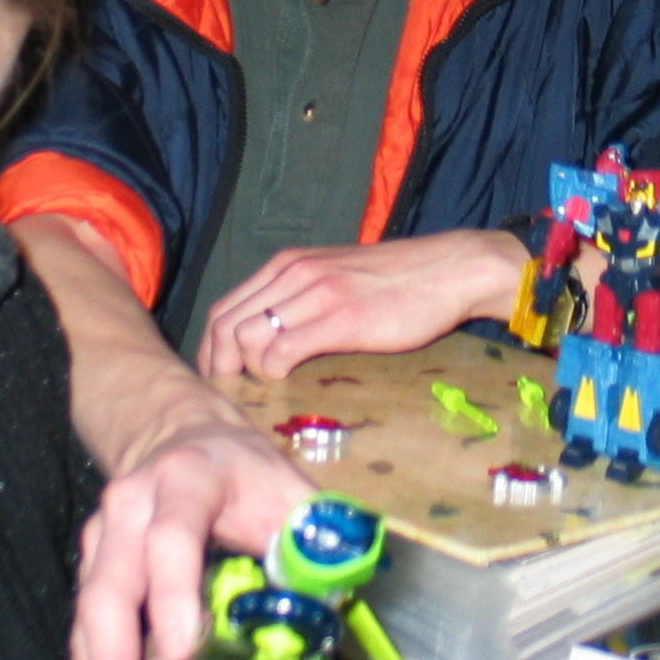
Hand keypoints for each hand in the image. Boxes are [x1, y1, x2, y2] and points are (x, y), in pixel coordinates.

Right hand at [72, 422, 313, 659]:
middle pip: (109, 588)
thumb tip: (340, 603)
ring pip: (88, 618)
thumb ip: (316, 538)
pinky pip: (85, 631)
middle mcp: (130, 509)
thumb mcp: (289, 489)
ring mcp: (101, 541)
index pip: (172, 535)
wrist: (186, 439)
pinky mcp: (91, 572)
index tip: (182, 650)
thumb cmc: (246, 474)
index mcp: (185, 481)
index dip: (174, 591)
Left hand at [196, 229, 530, 380]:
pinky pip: (282, 349)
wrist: (449, 269)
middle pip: (224, 324)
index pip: (223, 308)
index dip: (211, 348)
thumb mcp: (334, 278)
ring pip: (247, 336)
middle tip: (232, 394)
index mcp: (287, 265)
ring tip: (265, 387)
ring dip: (246, 370)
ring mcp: (315, 294)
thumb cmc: (396, 281)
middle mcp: (292, 274)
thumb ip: (300, 298)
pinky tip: (287, 380)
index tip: (219, 377)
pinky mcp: (341, 318)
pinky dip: (272, 371)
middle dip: (218, 366)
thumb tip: (271, 338)